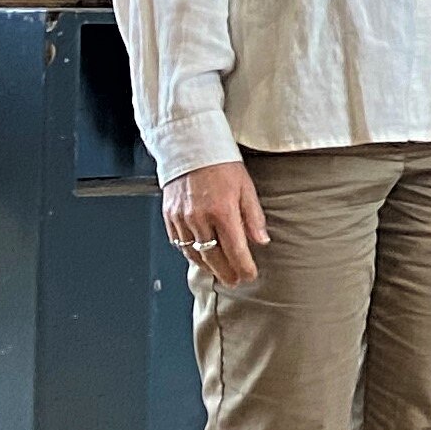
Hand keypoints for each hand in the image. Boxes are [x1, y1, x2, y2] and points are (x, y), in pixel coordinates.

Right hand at [163, 162, 267, 288]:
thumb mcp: (246, 188)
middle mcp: (199, 218)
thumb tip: (261, 241)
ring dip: (207, 266)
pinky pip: (178, 242)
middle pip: (213, 257)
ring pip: (193, 253)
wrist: (191, 148)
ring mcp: (181, 218)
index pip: (235, 249)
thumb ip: (253, 217)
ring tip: (220, 272)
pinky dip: (190, 252)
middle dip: (226, 273)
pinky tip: (200, 255)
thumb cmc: (221, 165)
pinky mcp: (169, 216)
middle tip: (235, 281)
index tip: (250, 275)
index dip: (243, 267)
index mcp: (223, 211)